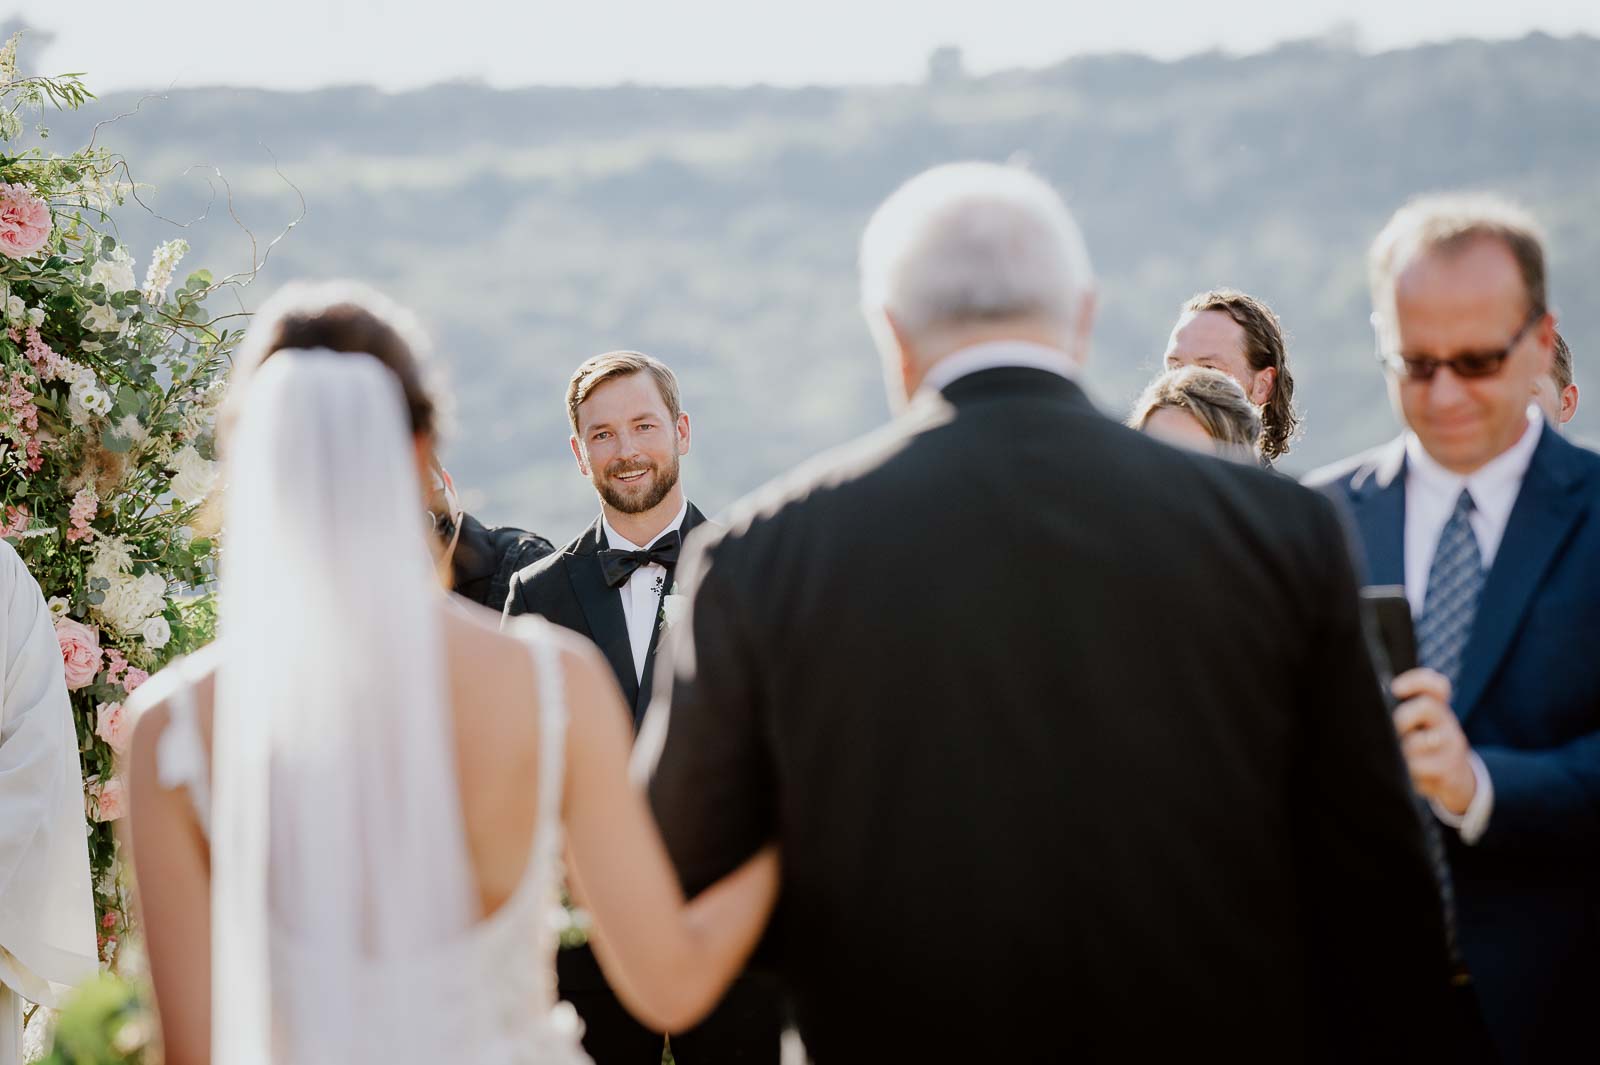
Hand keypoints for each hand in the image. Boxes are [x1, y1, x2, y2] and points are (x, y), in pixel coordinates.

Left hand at [1391, 668, 1475, 814]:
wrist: (1455, 780)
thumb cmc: (1425, 749)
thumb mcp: (1418, 729)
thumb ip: (1400, 714)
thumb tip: (1373, 705)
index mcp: (1437, 709)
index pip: (1436, 686)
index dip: (1418, 682)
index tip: (1395, 688)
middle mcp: (1447, 724)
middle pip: (1428, 707)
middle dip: (1403, 717)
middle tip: (1391, 729)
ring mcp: (1451, 748)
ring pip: (1419, 742)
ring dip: (1402, 750)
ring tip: (1395, 755)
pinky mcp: (1449, 772)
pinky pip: (1420, 768)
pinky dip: (1407, 771)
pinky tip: (1405, 773)